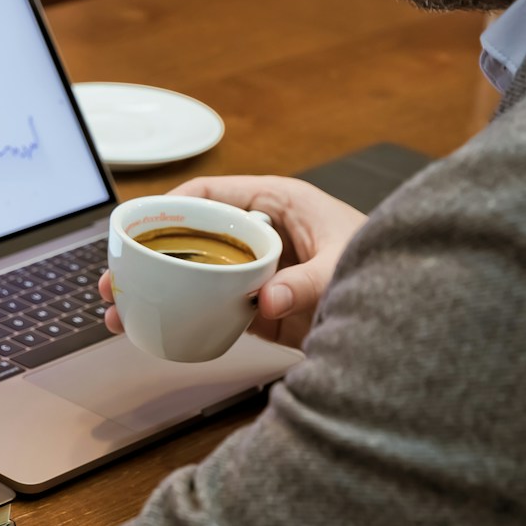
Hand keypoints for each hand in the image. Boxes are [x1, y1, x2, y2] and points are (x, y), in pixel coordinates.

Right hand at [99, 176, 366, 349]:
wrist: (411, 317)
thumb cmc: (386, 269)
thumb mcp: (345, 268)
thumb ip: (307, 283)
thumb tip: (266, 300)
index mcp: (277, 203)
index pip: (211, 194)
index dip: (170, 207)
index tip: (139, 227)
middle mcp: (259, 234)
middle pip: (191, 237)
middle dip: (148, 256)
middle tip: (115, 277)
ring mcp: (256, 271)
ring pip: (192, 275)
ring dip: (154, 291)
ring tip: (118, 311)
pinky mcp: (259, 307)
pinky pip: (209, 307)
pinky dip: (179, 318)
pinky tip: (152, 331)